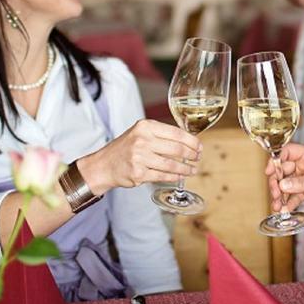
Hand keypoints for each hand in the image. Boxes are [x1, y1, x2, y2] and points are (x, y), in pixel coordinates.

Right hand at [77, 119, 201, 195]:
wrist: (103, 165)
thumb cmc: (125, 148)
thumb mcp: (140, 133)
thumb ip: (161, 135)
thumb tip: (188, 141)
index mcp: (145, 126)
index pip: (176, 133)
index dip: (192, 141)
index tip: (199, 147)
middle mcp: (142, 140)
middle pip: (177, 149)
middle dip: (192, 155)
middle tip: (197, 158)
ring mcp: (140, 157)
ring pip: (172, 165)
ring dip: (186, 169)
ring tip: (192, 170)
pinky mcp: (138, 174)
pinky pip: (163, 176)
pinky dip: (174, 177)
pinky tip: (180, 176)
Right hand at [266, 143, 303, 216]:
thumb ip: (303, 182)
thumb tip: (283, 184)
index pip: (288, 152)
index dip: (276, 160)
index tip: (269, 172)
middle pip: (283, 170)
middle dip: (276, 182)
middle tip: (275, 193)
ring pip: (286, 185)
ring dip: (280, 195)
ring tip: (277, 207)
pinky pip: (292, 196)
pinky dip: (287, 203)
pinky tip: (284, 211)